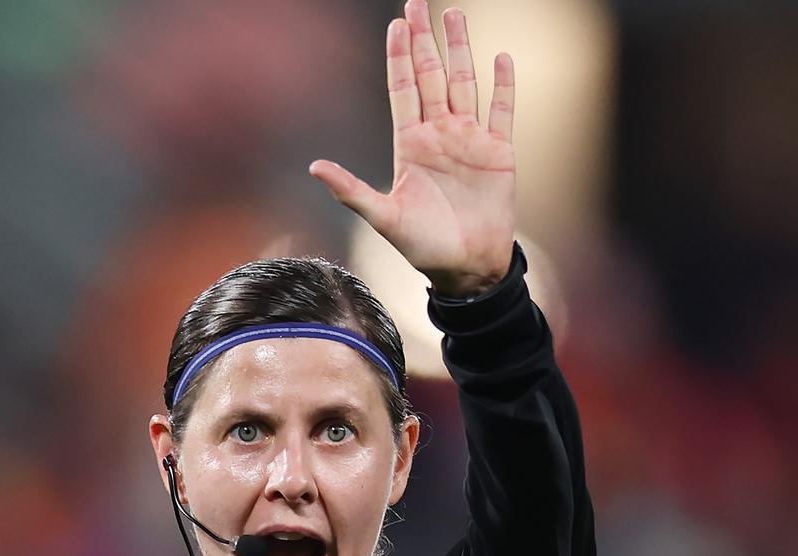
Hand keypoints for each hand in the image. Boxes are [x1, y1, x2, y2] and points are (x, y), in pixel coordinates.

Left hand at [310, 0, 515, 295]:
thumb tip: (314, 167)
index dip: (398, 56)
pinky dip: (502, 85)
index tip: (396, 24)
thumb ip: (351, 190)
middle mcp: (439, 135)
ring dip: (460, 50)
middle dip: (424, 41)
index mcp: (410, 145)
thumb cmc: (422, 246)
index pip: (402, 89)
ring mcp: (470, 140)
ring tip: (455, 15)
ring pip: (464, 83)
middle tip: (418, 3)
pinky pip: (502, 110)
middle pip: (430, 76)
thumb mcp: (383, 217)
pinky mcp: (499, 152)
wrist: (465, 267)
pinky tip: (501, 58)